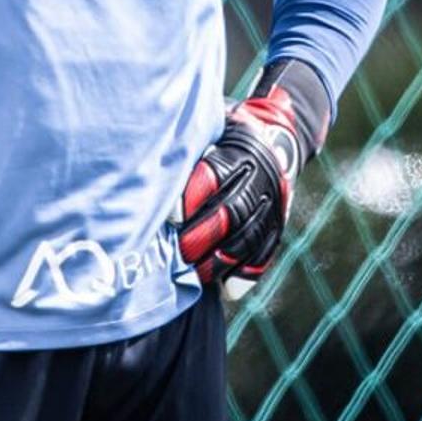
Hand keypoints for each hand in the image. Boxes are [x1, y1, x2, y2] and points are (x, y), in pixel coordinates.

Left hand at [175, 69, 325, 306]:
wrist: (279, 138)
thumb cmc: (224, 136)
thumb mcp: (210, 131)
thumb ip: (185, 150)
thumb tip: (142, 170)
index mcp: (238, 151)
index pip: (213, 176)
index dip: (191, 198)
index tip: (170, 217)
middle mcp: (260, 178)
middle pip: (232, 212)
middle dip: (203, 236)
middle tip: (179, 252)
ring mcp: (273, 203)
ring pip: (248, 238)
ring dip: (221, 260)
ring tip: (196, 275)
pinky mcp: (278, 224)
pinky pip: (266, 253)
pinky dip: (248, 273)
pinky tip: (230, 289)